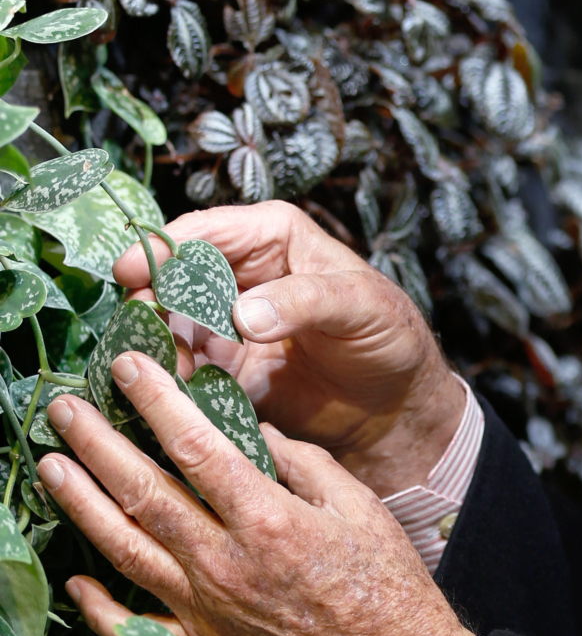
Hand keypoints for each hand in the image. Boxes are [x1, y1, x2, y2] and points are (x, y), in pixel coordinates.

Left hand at [37, 352, 471, 635]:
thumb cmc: (388, 586)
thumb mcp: (359, 506)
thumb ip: (300, 462)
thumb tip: (252, 432)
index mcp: (267, 520)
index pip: (194, 445)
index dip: (155, 400)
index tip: (128, 366)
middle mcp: (225, 564)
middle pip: (143, 492)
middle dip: (97, 443)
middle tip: (64, 408)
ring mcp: (207, 611)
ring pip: (125, 550)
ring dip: (80, 504)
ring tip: (50, 466)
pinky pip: (134, 629)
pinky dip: (98, 606)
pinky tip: (74, 578)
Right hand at [114, 203, 464, 498]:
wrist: (396, 404)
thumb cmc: (389, 336)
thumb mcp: (358, 306)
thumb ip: (303, 302)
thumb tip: (241, 315)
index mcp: (272, 236)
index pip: (206, 231)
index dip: (164, 248)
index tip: (131, 273)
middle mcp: (240, 272)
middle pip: (173, 276)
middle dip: (151, 302)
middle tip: (141, 333)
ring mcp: (226, 321)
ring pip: (169, 323)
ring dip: (159, 345)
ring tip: (167, 370)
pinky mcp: (223, 367)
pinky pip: (182, 366)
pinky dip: (171, 378)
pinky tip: (174, 392)